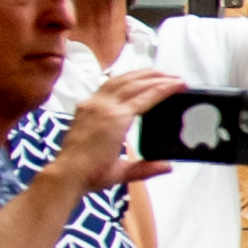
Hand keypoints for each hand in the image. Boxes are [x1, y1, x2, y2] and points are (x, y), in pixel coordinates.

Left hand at [52, 63, 185, 190]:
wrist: (66, 174)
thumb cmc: (93, 174)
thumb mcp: (123, 173)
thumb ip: (147, 168)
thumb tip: (169, 166)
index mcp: (116, 119)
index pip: (146, 97)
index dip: (166, 89)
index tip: (181, 84)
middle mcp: (104, 106)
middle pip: (135, 83)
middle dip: (157, 78)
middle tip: (176, 77)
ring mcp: (92, 103)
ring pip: (120, 80)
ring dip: (141, 74)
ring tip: (158, 73)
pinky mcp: (85, 106)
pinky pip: (106, 85)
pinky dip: (123, 79)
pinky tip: (132, 79)